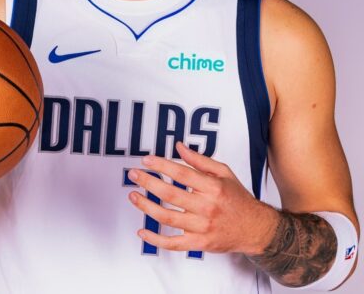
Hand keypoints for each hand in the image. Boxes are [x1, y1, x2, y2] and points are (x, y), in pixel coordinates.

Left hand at [126, 141, 278, 254]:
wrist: (256, 229)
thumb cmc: (238, 199)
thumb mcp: (224, 174)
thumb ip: (200, 161)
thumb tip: (179, 147)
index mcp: (214, 188)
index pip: (183, 174)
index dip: (162, 166)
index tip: (146, 161)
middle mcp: (208, 208)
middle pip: (171, 194)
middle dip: (148, 183)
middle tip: (133, 174)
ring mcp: (203, 227)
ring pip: (168, 217)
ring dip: (146, 206)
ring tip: (133, 195)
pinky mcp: (200, 243)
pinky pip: (174, 244)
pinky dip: (156, 239)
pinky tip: (142, 231)